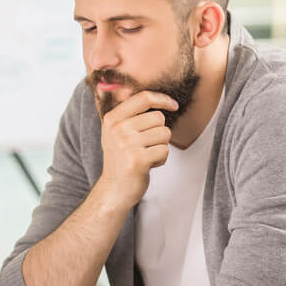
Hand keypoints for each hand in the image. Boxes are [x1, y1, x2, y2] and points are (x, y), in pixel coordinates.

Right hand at [95, 91, 176, 209]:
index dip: (162, 99)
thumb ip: (130, 114)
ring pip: (164, 134)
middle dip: (159, 132)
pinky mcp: (137, 160)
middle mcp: (117, 129)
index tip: (173, 105)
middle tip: (145, 146)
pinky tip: (148, 165)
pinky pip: (164, 151)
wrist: (114, 189)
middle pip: (158, 117)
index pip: (143, 98)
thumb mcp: (116, 132)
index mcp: (112, 119)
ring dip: (161, 146)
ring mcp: (126, 144)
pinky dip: (161, 160)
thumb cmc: (120, 159)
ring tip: (146, 156)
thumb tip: (157, 96)